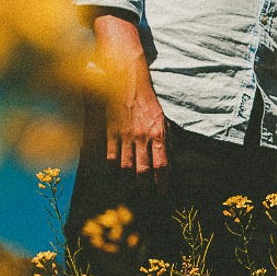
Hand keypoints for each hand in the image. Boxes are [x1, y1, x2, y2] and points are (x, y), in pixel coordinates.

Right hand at [93, 13, 167, 182]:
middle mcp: (142, 137)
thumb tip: (167, 163)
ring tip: (132, 188)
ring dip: (129, 180)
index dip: (162, 182)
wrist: (127, 79)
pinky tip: (116, 173)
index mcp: (158, 133)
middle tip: (146, 195)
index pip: (163, 165)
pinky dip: (112, 168)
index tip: (162, 191)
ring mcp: (124, 135)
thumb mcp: (163, 120)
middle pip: (143, 170)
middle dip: (145, 187)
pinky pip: (110, 157)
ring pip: (126, 167)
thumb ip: (166, 141)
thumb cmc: (147, 102)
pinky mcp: (109, 132)